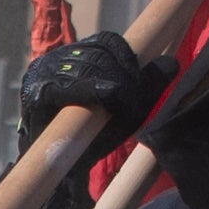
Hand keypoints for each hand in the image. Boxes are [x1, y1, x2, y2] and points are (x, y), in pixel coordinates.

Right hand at [20, 32, 171, 159]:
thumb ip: (150, 86)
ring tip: (122, 109)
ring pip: (89, 68)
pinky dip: (93, 90)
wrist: (59, 167)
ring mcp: (43, 74)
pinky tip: (109, 94)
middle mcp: (56, 59)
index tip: (139, 79)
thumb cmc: (94, 134)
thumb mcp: (130, 109)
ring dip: (114, 87)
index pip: (106, 41)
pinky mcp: (36, 92)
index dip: (127, 55)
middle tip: (135, 102)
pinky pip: (70, 86)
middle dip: (126, 76)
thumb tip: (172, 61)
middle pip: (100, 55)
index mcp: (77, 55)